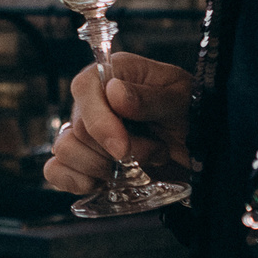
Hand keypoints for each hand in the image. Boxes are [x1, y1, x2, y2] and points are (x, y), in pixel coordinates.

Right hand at [45, 52, 193, 194]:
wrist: (202, 147)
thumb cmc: (193, 114)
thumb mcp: (183, 100)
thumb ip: (151, 98)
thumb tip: (115, 93)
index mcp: (114, 73)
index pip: (84, 89)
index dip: (100, 123)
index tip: (123, 148)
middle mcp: (95, 100)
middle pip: (79, 129)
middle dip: (118, 151)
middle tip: (154, 151)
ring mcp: (86, 132)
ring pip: (65, 150)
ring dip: (102, 168)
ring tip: (137, 166)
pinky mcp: (84, 160)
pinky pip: (56, 170)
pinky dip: (74, 181)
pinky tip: (100, 183)